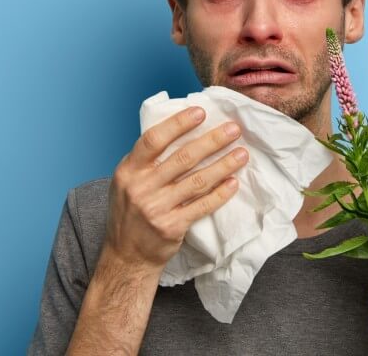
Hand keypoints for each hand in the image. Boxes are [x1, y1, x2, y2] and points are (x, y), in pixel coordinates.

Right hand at [102, 107, 247, 270]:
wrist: (126, 255)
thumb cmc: (130, 211)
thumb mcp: (126, 180)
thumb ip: (146, 160)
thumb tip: (180, 131)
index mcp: (129, 170)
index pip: (154, 139)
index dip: (178, 124)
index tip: (201, 112)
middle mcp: (141, 187)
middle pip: (182, 158)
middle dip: (212, 141)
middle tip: (233, 129)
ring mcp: (156, 208)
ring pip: (197, 182)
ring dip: (223, 165)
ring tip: (242, 154)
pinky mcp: (171, 227)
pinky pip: (202, 206)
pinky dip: (220, 194)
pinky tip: (233, 182)